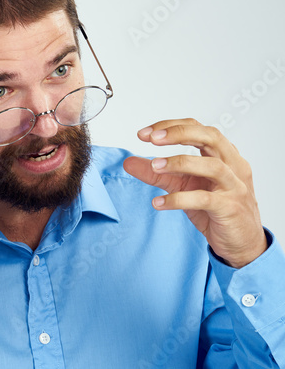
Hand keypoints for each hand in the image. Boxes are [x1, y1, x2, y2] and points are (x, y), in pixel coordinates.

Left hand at [122, 118, 266, 267]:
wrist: (241, 241)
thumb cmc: (214, 208)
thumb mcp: (181, 187)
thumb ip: (156, 174)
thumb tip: (128, 162)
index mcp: (222, 155)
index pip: (198, 129)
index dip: (171, 126)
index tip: (144, 133)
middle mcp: (233, 165)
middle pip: (210, 137)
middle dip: (179, 134)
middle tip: (152, 138)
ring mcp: (234, 186)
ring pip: (212, 166)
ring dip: (180, 163)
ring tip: (154, 166)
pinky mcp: (230, 208)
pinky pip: (204, 199)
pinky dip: (179, 199)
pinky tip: (158, 202)